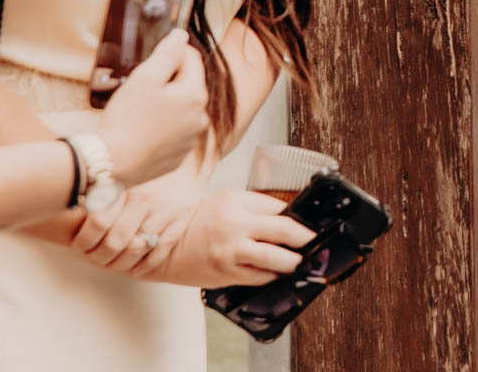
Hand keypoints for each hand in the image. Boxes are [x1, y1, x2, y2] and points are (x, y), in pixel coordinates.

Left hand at [75, 147, 209, 277]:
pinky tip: (134, 267)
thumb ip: (101, 193)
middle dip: (99, 258)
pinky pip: (159, 252)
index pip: (97, 223)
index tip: (80, 246)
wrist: (188, 161)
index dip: (84, 241)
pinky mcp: (181, 221)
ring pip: (136, 250)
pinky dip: (144, 266)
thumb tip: (69, 213)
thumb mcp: (122, 176)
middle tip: (94, 260)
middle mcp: (145, 199)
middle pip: (115, 242)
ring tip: (111, 265)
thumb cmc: (147, 174)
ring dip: (119, 265)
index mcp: (126, 186)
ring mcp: (165, 211)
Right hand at [97, 29, 209, 189]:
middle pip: (188, 86)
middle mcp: (201, 118)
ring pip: (181, 110)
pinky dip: (161, 127)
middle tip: (140, 89)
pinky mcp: (178, 157)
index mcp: (196, 96)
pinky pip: (173, 133)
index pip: (192, 60)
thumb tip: (181, 36)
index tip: (151, 60)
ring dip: (165, 105)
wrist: (111, 164)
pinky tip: (142, 131)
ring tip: (139, 112)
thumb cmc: (126, 119)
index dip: (171, 54)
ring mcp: (190, 140)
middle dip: (167, 82)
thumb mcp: (145, 78)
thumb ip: (167, 54)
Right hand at [148, 190, 315, 288]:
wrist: (163, 246)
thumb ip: (257, 206)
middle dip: (306, 240)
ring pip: (277, 260)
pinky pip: (261, 277)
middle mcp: (235, 227)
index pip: (280, 209)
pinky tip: (277, 271)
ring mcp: (232, 253)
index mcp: (236, 203)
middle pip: (285, 232)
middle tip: (315, 243)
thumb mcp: (227, 200)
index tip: (312, 226)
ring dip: (294, 262)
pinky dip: (273, 275)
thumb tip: (289, 215)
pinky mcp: (227, 274)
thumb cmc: (196, 221)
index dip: (300, 219)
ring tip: (300, 261)